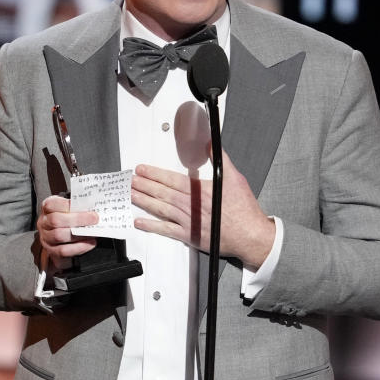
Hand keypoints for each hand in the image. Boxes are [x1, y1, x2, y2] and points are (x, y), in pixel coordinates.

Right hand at [37, 195, 98, 271]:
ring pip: (59, 236)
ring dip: (79, 234)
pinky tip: (90, 242)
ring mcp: (46, 237)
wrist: (60, 232)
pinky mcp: (51, 250)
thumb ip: (77, 206)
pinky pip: (64, 250)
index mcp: (47, 208)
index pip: (52, 204)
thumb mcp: (69, 207)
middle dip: (78, 219)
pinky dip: (79, 247)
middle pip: (56, 221)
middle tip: (94, 219)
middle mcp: (44, 222)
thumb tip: (93, 207)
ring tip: (93, 231)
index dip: (68, 205)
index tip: (85, 205)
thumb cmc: (67, 216)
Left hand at [131, 151, 275, 268]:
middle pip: (162, 193)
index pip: (171, 180)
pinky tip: (140, 222)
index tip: (142, 169)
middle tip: (130, 180)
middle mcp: (190, 206)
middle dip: (144, 185)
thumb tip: (210, 143)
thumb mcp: (234, 177)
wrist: (249, 235)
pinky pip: (166, 230)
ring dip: (144, 201)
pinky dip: (152, 226)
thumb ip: (220, 158)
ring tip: (131, 195)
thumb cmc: (243, 209)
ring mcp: (188, 222)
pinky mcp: (189, 236)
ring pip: (160, 209)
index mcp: (199, 191)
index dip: (154, 174)